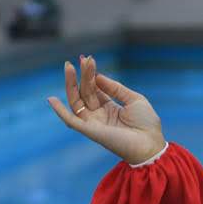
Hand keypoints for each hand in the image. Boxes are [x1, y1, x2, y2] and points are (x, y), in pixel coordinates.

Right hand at [47, 54, 165, 164]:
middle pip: (85, 92)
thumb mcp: (134, 99)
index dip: (90, 74)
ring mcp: (94, 123)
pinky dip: (60, 112)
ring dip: (71, 85)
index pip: (94, 89)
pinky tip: (51, 99)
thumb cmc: (147, 124)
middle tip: (83, 59)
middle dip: (83, 75)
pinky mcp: (91, 131)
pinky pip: (71, 121)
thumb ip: (115, 88)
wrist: (151, 144)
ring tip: (69, 67)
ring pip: (76, 102)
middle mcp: (99, 116)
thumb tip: (98, 76)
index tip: (89, 59)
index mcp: (109, 109)